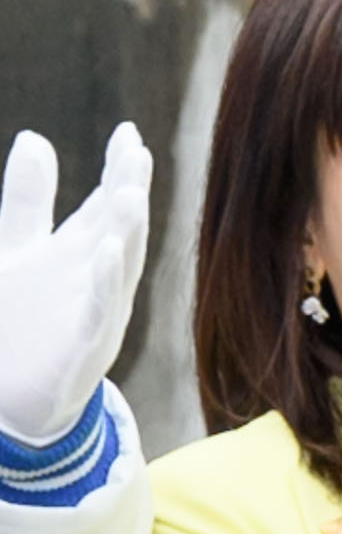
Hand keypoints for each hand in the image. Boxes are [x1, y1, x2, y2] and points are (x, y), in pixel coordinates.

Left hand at [0, 124, 149, 454]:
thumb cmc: (19, 325)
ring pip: (119, 270)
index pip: (105, 205)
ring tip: (127, 195)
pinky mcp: (85, 351)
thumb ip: (30, 200)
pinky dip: (105, 285)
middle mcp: (97, 281)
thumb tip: (35, 137)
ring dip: (126, 235)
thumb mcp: (16, 250)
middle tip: (136, 153)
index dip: (118, 170)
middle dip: (128, 192)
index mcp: (83, 255)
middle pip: (119, 230)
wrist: (12, 400)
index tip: (128, 133)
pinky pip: (99, 314)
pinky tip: (108, 253)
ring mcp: (96, 316)